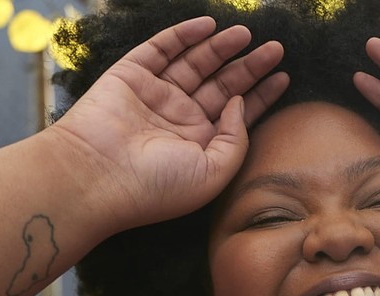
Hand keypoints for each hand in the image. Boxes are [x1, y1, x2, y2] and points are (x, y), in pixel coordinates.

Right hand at [51, 17, 287, 230]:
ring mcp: (155, 96)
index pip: (236, 115)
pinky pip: (161, 49)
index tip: (283, 76)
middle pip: (222, 86)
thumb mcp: (214, 173)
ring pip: (195, 64)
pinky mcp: (131, 75)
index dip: (261, 95)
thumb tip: (239, 103)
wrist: (97, 176)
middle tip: (276, 49)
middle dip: (249, 67)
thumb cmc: (157, 186)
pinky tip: (209, 26)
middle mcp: (179, 120)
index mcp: (199, 147)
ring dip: (222, 47)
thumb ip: (236, 140)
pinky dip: (184, 35)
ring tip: (248, 34)